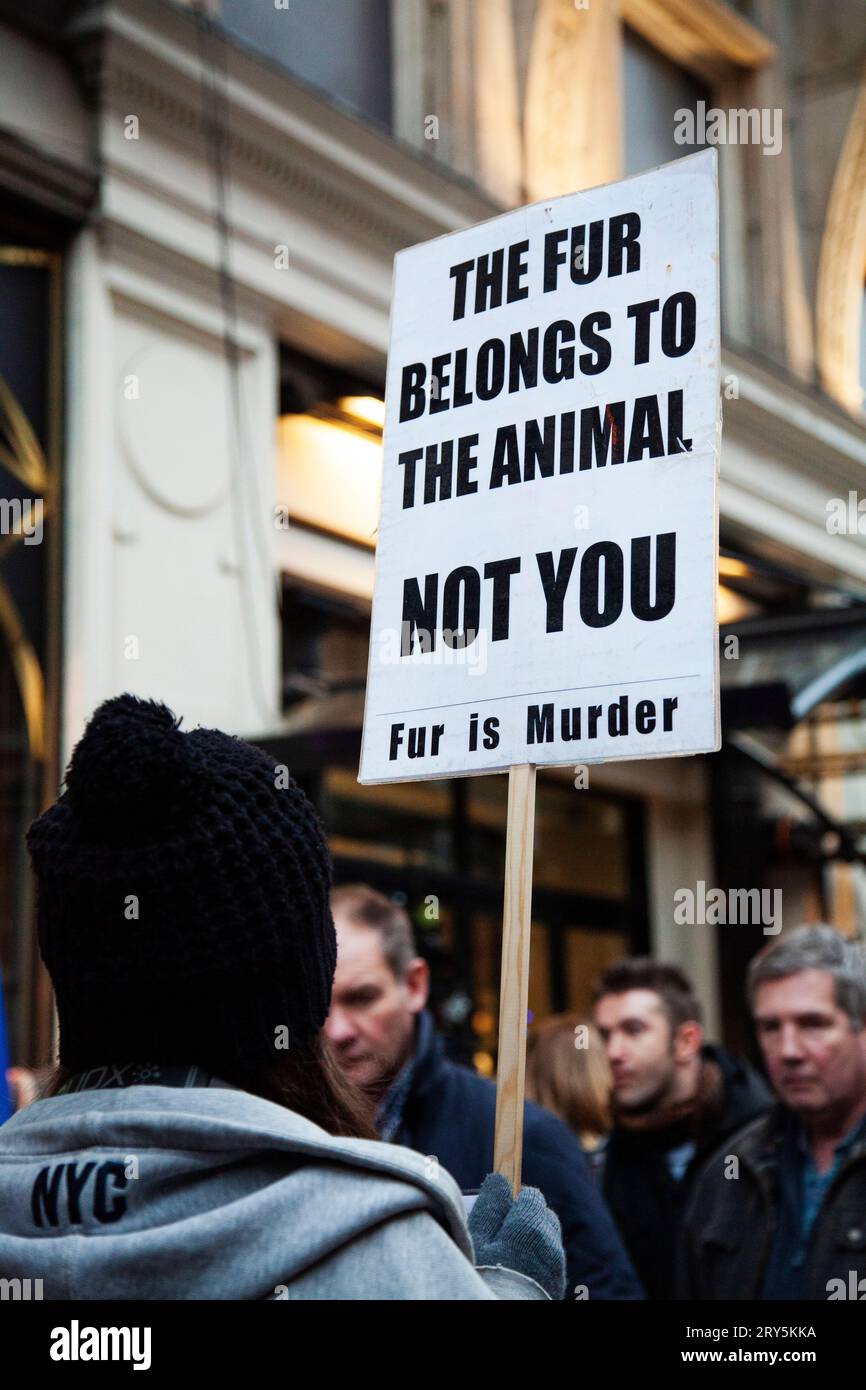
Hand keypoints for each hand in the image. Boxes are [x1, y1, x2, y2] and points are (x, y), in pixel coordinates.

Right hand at [467, 1171, 565, 1299]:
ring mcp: (556, 1264)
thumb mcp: (477, 1237)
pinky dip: (536, 1258)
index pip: (529, 1194)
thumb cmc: (484, 1276)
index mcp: (532, 1224)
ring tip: (509, 1254)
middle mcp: (551, 1242)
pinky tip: (517, 1270)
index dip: (512, 1200)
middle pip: (542, 1215)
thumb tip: (499, 1180)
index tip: (498, 1211)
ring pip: (546, 1237)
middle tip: (500, 1233)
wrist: (504, 1310)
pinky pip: (549, 1259)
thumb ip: (491, 1204)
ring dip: (531, 1239)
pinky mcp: (557, 1283)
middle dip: (524, 1217)